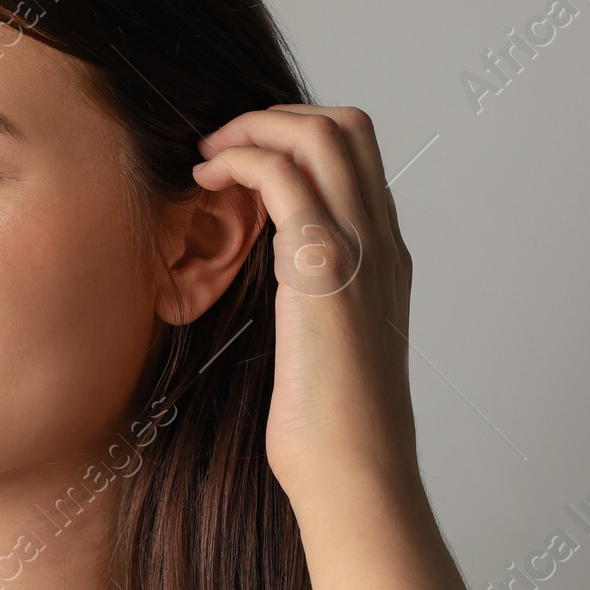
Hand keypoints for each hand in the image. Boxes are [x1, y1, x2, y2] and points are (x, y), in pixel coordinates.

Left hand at [192, 105, 417, 499]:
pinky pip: (284, 176)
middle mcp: (381, 243)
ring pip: (321, 134)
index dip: (298, 136)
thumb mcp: (325, 350)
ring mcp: (358, 251)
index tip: (245, 158)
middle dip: (276, 115)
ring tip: (208, 152)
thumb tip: (277, 299)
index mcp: (384, 259)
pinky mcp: (322, 269)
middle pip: (348, 125)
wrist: (355, 474)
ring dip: (254, 126)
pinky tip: (206, 180)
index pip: (357, 156)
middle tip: (222, 143)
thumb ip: (312, 305)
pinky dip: (240, 157)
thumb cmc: (332, 431)